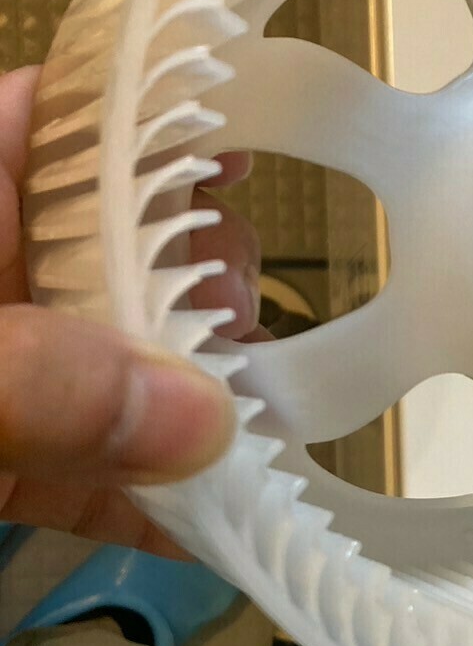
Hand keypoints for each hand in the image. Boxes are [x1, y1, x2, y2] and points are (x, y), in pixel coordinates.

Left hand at [1, 65, 261, 555]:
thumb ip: (34, 385)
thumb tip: (203, 421)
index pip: (48, 119)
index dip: (145, 115)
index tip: (243, 145)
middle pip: (105, 244)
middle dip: (192, 276)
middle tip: (245, 323)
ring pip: (109, 363)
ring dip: (188, 399)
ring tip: (266, 424)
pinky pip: (81, 475)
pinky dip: (146, 504)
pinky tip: (224, 530)